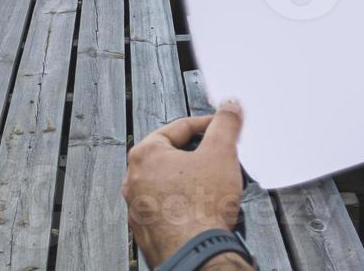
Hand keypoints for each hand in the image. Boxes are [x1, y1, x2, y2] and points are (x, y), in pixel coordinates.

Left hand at [122, 101, 249, 267]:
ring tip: (214, 186)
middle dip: (198, 154)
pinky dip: (184, 204)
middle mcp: (134, 180)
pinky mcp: (147, 231)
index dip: (208, 124)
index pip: (180, 127)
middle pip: (172, 155)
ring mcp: (138, 208)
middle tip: (219, 157)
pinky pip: (167, 208)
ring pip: (169, 183)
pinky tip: (202, 209)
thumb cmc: (201, 207)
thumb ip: (225, 124)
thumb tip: (229, 107)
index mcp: (145, 155)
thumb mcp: (221, 152)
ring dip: (191, 180)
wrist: (196, 255)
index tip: (223, 127)